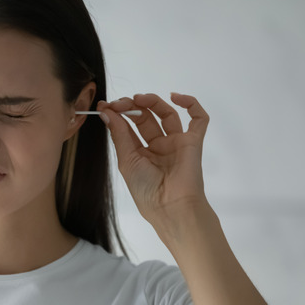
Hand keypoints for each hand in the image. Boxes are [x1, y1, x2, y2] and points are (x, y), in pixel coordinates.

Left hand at [96, 93, 210, 232]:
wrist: (170, 206)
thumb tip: (106, 112)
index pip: (128, 126)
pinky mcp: (193, 142)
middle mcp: (158, 146)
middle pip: (146, 117)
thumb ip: (119, 134)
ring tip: (139, 99)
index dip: (118, 114)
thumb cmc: (146, 190)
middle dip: (132, 107)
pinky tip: (176, 97)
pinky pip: (199, 119)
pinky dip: (191, 104)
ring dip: (153, 102)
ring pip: (167, 114)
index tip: (105, 105)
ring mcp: (176, 143)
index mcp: (139, 153)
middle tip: (120, 103)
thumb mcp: (126, 160)